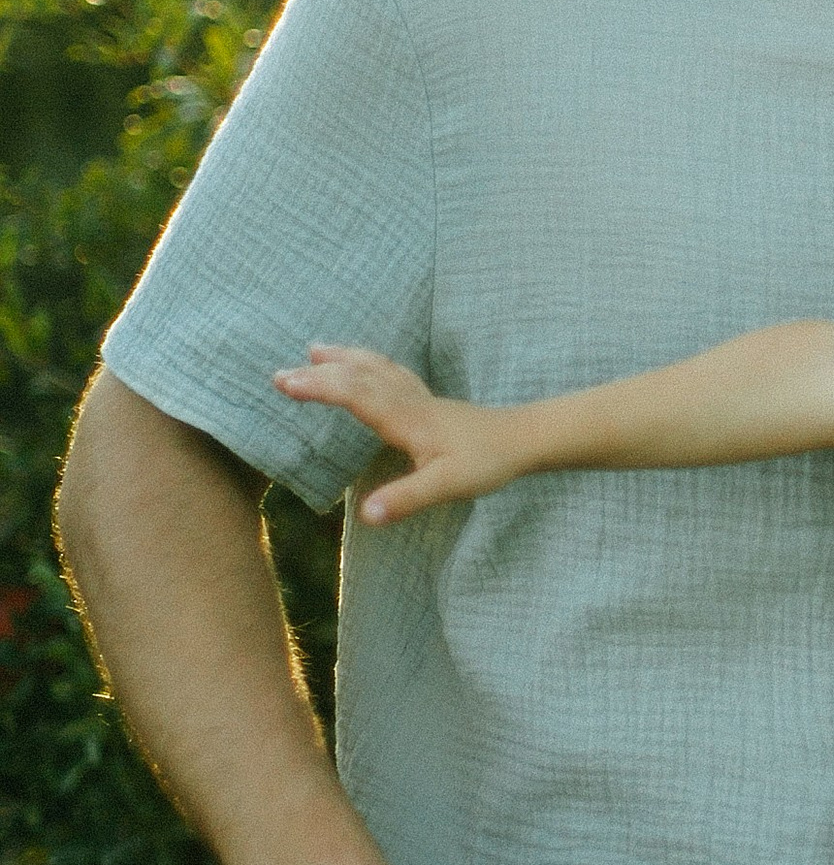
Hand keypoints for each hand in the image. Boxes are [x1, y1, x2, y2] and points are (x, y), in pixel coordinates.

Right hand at [274, 344, 514, 522]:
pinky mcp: (428, 401)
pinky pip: (390, 372)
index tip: (285, 383)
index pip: (354, 394)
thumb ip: (406, 499)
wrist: (523, 440)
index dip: (319, 387)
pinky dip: (369, 362)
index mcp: (405, 418)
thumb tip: (366, 515)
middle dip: (319, 373)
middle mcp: (407, 400)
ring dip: (344, 358)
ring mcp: (418, 397)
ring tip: (316, 349)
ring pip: (375, 367)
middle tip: (280, 375)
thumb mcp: (447, 486)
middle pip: (358, 376)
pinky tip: (367, 365)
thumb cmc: (486, 462)